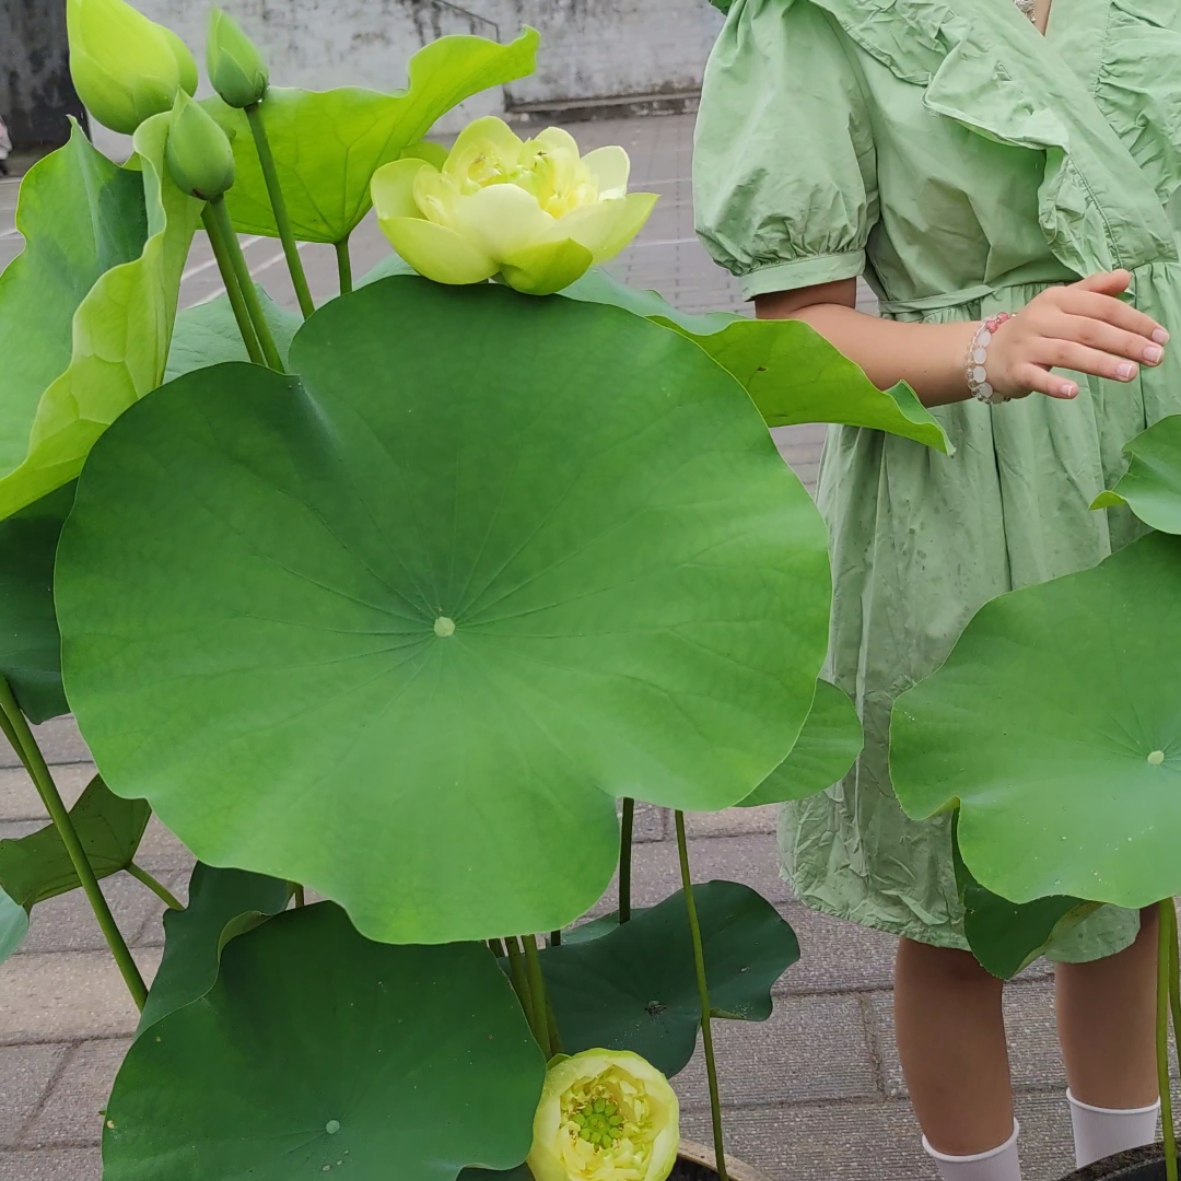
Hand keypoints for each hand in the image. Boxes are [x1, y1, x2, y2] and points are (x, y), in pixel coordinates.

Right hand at [984, 270, 1167, 400]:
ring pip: (1068, 353)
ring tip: (1130, 374)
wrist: (988, 353)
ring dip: (1101, 363)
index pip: (1102, 307)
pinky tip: (1074, 392)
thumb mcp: (1062, 303)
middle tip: (1155, 357)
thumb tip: (1125, 276)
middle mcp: (1041, 319)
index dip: (1134, 320)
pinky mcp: (1015, 370)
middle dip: (1125, 343)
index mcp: (1057, 299)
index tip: (1160, 336)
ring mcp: (1027, 345)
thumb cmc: (1036, 329)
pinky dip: (1054, 385)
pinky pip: (1036, 378)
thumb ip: (1094, 291)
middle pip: (1089, 330)